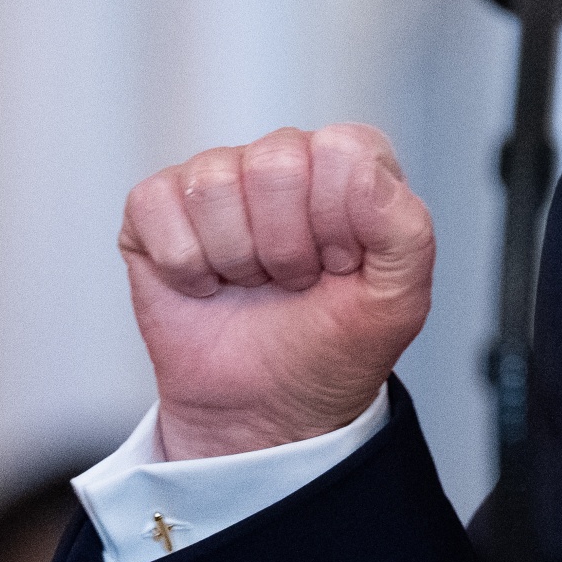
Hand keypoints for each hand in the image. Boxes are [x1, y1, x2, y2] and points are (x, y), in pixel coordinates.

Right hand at [119, 124, 434, 459]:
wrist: (269, 411)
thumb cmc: (335, 345)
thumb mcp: (399, 301)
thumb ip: (406, 230)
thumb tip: (368, 173)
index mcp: (352, 164)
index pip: (342, 150)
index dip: (341, 221)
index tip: (342, 264)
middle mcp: (285, 157)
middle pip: (274, 163)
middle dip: (287, 247)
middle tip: (296, 280)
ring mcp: (218, 178)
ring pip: (213, 186)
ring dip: (237, 259)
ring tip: (255, 282)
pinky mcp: (157, 209)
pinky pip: (155, 206)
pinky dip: (184, 266)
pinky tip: (207, 284)